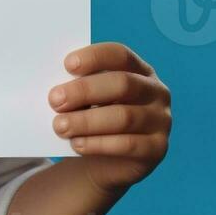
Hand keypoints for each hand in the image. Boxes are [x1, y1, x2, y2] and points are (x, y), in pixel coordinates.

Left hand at [48, 42, 170, 195]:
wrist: (108, 159)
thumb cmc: (95, 116)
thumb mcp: (90, 98)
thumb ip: (78, 86)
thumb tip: (55, 85)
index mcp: (139, 70)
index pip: (120, 54)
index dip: (95, 57)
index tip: (67, 65)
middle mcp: (156, 92)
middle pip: (122, 84)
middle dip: (85, 91)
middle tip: (54, 100)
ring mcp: (161, 120)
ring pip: (123, 117)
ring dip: (86, 121)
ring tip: (59, 126)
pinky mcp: (157, 148)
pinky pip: (127, 145)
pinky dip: (98, 144)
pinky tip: (77, 144)